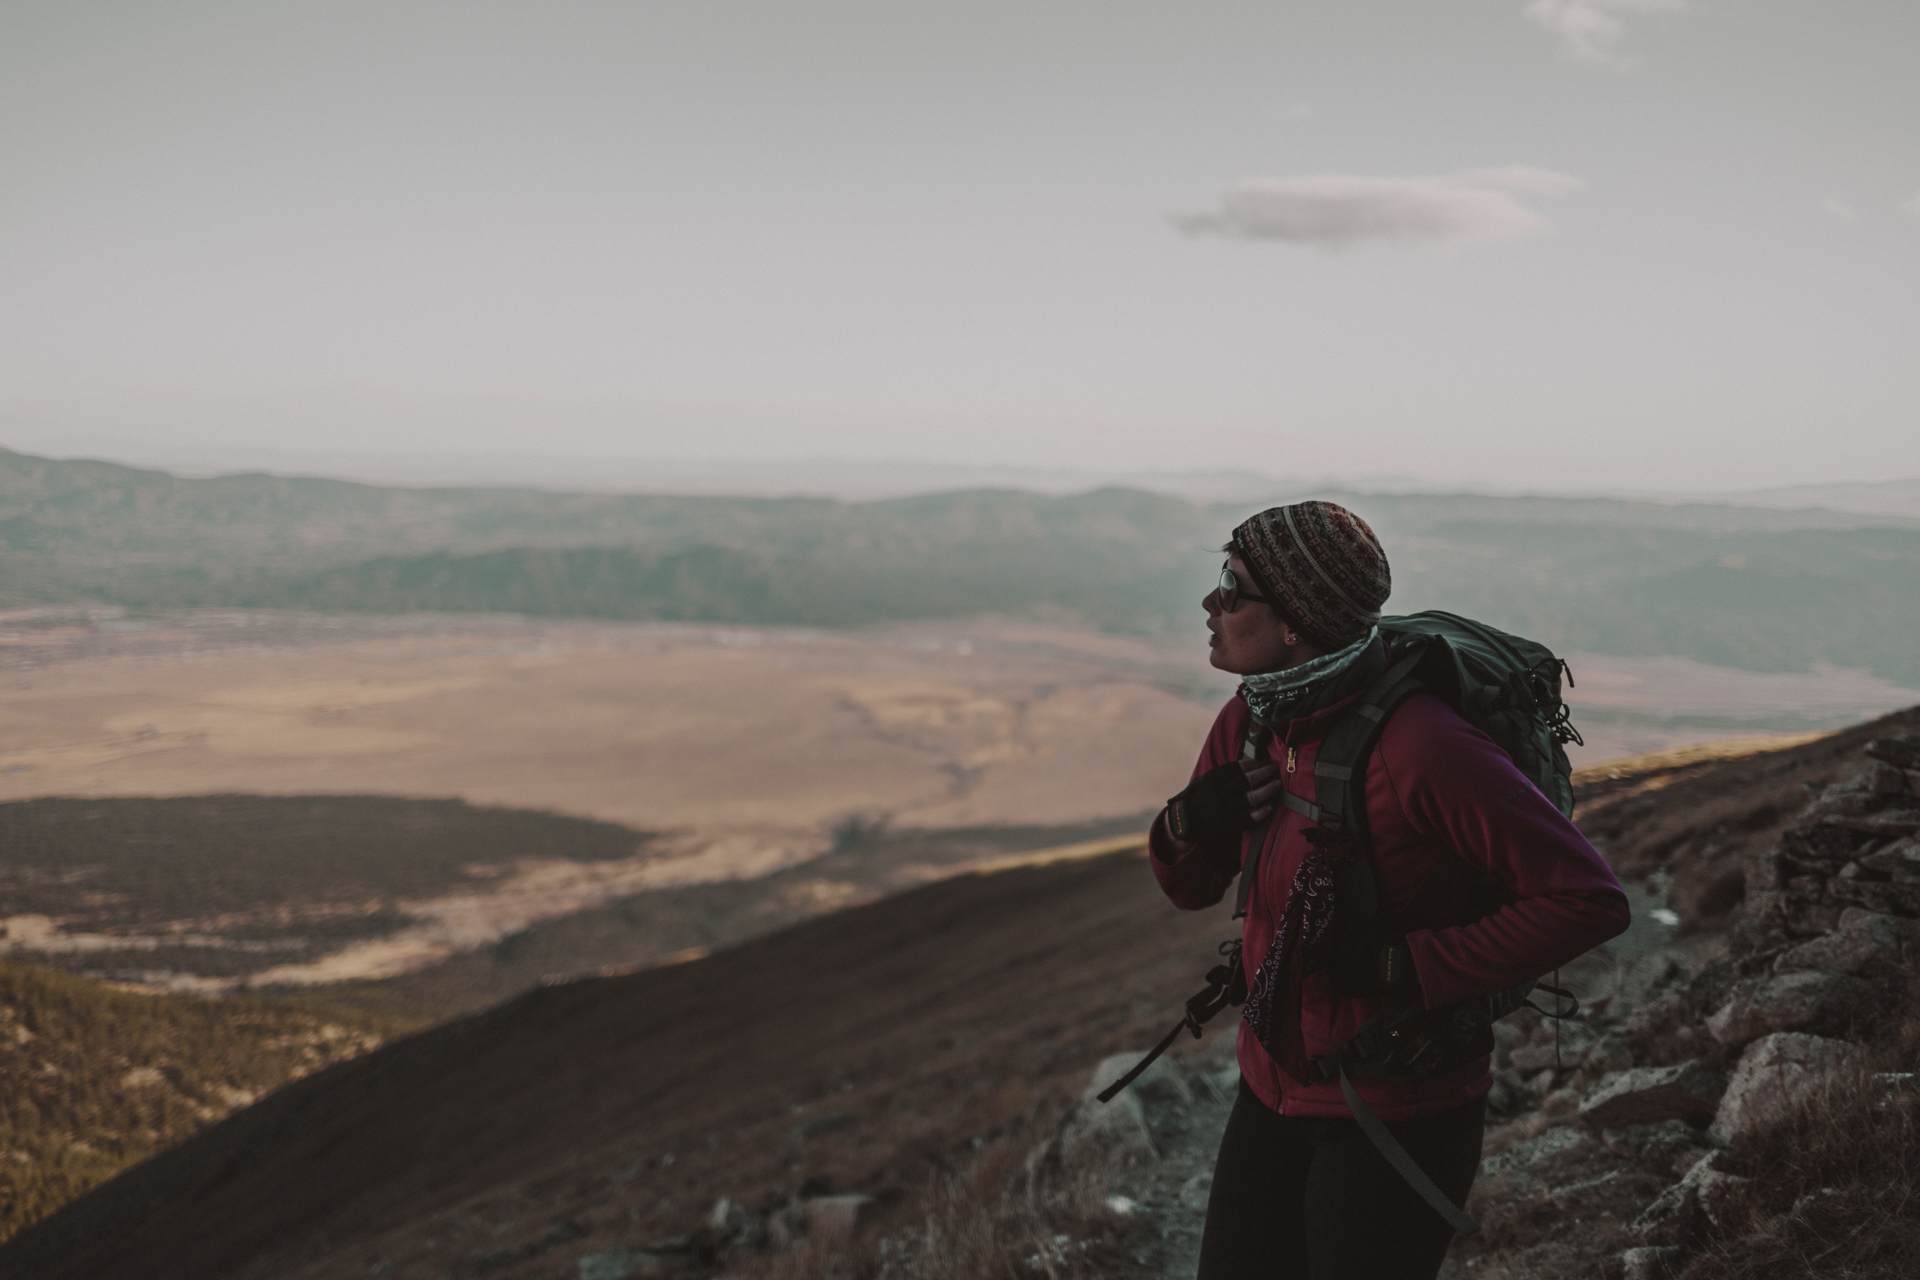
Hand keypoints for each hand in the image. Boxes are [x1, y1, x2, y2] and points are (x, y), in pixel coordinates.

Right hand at [1167, 760, 1282, 845]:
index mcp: (1211, 780)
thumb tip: (1246, 766)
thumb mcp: (1203, 782)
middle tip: (1274, 769)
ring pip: (1251, 798)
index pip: (1236, 769)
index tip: (1262, 762)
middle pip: (1247, 781)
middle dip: (1263, 773)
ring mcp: (1223, 811)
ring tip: (1277, 784)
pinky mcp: (1228, 827)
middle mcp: (1218, 794)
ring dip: (1267, 790)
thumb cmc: (1197, 799)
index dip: (1252, 764)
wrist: (1183, 823)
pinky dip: (1261, 813)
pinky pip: (1249, 819)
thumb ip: (1221, 775)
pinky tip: (1270, 807)